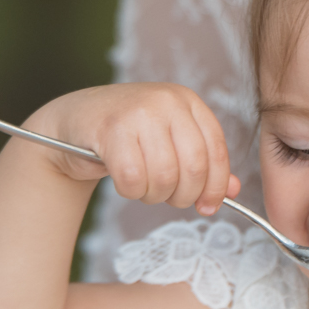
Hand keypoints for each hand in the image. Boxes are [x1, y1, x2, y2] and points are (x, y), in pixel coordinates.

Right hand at [30, 83, 240, 214]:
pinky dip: (131, 192)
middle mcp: (167, 101)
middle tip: (168, 199)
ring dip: (154, 195)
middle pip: (194, 167)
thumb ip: (202, 164)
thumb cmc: (127, 135)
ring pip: (164, 177)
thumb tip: (233, 191)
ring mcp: (139, 112)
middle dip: (183, 196)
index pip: (217, 151)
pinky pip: (133, 180)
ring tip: (143, 187)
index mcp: (188, 101)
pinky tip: (124, 182)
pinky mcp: (111, 129)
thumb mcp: (169, 142)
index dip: (216, 186)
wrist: (74, 122)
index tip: (208, 207)